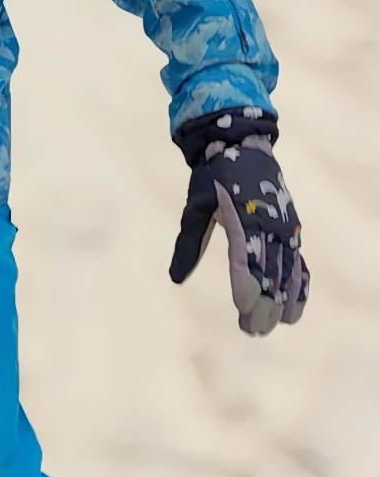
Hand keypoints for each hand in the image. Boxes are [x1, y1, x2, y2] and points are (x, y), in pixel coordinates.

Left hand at [170, 109, 308, 335]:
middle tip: (252, 330)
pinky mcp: (292, 231)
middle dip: (263, 304)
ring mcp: (286, 229)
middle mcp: (271, 226)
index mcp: (245, 218)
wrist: (244, 147)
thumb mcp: (196, 205)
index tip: (243, 310)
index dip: (247, 287)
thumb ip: (189, 242)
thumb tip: (175, 278)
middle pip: (270, 273)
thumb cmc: (215, 178)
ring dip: (281, 301)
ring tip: (271, 325)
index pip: (247, 260)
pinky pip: (300, 263)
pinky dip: (300, 287)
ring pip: (288, 273)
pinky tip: (293, 310)